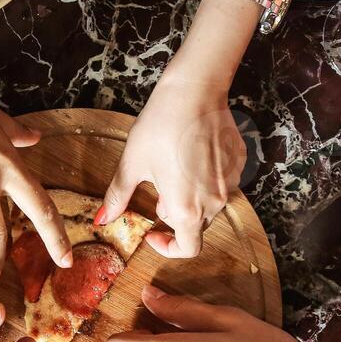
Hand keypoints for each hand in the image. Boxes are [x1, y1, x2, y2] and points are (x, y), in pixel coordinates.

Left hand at [102, 78, 244, 257]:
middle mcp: (214, 201)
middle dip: (176, 214)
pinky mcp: (239, 163)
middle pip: (197, 225)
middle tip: (159, 188)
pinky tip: (192, 153)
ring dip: (192, 196)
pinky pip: (222, 182)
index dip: (169, 247)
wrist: (194, 92)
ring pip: (210, 203)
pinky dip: (207, 178)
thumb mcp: (132, 163)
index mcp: (187, 209)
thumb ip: (118, 197)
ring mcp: (230, 182)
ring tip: (175, 166)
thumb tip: (102, 219)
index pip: (188, 249)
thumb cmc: (161, 127)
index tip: (154, 232)